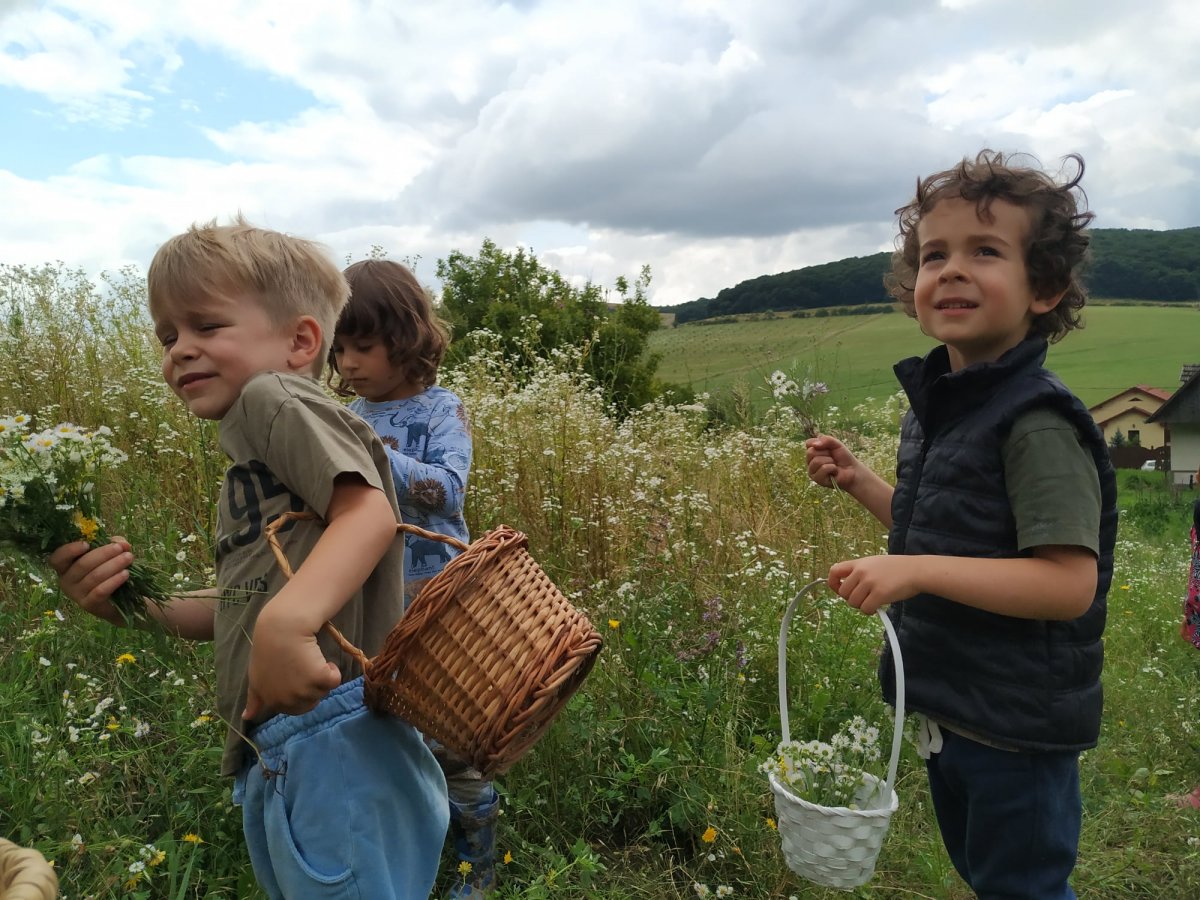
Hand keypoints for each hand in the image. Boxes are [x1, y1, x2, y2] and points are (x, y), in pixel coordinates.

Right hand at [49, 538, 134, 625]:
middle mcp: (66, 581)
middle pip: (81, 565)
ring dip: (113, 565)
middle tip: (120, 549)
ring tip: (128, 558)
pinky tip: (125, 574)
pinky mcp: (88, 605)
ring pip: (94, 576)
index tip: (86, 544)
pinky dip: (114, 580)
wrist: (118, 601)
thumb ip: (114, 545)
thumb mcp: (110, 554)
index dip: (69, 550)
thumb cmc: (108, 572)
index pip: (57, 558)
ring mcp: (76, 594)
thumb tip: (122, 543)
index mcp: (65, 566)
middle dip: (103, 553)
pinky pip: (100, 591)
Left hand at [243, 601, 341, 719]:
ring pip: (323, 691)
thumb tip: (247, 717)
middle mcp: (287, 701)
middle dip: (311, 687)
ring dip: (322, 677)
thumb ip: (254, 699)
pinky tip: (323, 659)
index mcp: (272, 701)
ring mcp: (303, 691)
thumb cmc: (268, 648)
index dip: (299, 692)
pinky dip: (332, 671)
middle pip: (311, 702)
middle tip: (305, 667)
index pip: (295, 709)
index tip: (297, 676)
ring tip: (310, 660)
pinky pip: (334, 681)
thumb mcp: (256, 677)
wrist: (282, 628)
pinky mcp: (319, 678)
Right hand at [805, 434, 858, 489]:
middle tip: (832, 458)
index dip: (821, 444)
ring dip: (830, 461)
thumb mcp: (836, 444)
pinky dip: (832, 468)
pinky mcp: (818, 480)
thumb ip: (825, 439)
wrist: (852, 470)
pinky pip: (823, 468)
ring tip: (834, 465)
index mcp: (812, 453)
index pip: (808, 443)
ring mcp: (812, 472)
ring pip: (817, 461)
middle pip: (811, 452)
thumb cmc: (843, 457)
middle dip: (826, 453)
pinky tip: (834, 471)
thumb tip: (814, 445)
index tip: (829, 449)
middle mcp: (810, 462)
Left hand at [828, 555, 918, 614]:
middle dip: (851, 599)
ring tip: (872, 602)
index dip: (833, 583)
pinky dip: (870, 611)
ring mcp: (870, 582)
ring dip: (861, 606)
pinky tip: (877, 607)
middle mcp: (862, 571)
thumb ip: (860, 572)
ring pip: (853, 603)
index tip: (839, 590)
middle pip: (843, 592)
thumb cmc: (897, 569)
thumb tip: (846, 588)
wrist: (916, 571)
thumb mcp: (875, 563)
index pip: (834, 571)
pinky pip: (865, 609)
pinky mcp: (879, 594)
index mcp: (859, 563)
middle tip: (864, 598)